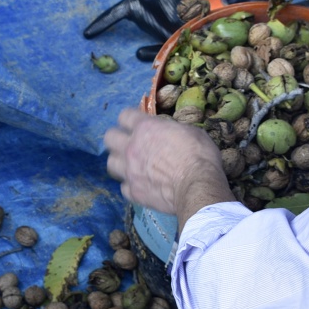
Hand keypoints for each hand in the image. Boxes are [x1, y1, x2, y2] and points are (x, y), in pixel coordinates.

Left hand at [103, 108, 233, 230]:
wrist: (197, 186)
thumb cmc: (199, 155)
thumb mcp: (190, 131)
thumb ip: (172, 130)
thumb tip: (169, 132)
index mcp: (145, 128)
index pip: (125, 115)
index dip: (130, 118)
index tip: (136, 123)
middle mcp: (131, 148)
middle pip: (109, 138)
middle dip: (117, 138)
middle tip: (129, 143)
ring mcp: (129, 171)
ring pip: (110, 163)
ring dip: (120, 162)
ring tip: (130, 165)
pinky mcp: (133, 192)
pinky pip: (123, 187)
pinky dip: (130, 185)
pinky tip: (140, 185)